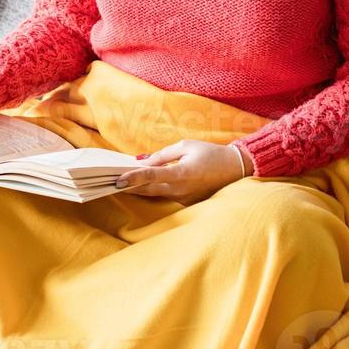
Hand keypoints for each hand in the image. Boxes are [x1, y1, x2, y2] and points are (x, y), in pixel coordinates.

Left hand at [114, 140, 250, 201]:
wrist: (234, 169)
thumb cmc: (210, 154)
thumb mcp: (186, 146)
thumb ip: (163, 155)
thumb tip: (143, 160)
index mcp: (181, 173)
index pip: (151, 176)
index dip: (133, 178)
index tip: (118, 179)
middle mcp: (181, 189)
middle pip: (148, 190)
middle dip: (130, 187)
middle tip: (113, 182)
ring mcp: (184, 198)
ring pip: (156, 194)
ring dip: (141, 188)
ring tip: (125, 180)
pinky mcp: (187, 202)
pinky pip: (167, 195)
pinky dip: (156, 189)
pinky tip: (147, 183)